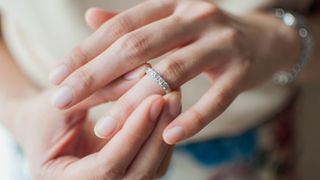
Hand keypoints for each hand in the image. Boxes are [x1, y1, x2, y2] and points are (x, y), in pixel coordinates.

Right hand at [13, 89, 180, 179]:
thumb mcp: (61, 102)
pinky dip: (163, 134)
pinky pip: (154, 159)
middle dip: (157, 132)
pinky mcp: (127, 171)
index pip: (108, 165)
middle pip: (137, 172)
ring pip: (152, 168)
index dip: (134, 133)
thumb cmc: (43, 115)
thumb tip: (143, 71)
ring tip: (173, 96)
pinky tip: (168, 108)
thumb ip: (98, 89)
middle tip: (171, 95)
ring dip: (165, 131)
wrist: (41, 128)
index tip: (154, 99)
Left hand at [49, 0, 299, 143]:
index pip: (121, 27)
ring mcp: (222, 43)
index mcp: (173, 5)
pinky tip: (167, 138)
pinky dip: (192, 119)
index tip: (56, 76)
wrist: (265, 38)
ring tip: (104, 130)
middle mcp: (196, 16)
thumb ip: (133, 23)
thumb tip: (90, 18)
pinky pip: (215, 99)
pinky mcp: (243, 70)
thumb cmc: (208, 34)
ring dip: (135, 103)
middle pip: (139, 46)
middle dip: (96, 75)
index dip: (86, 50)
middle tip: (64, 100)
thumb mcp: (172, 22)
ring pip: (172, 72)